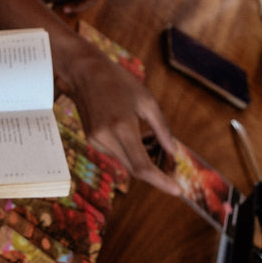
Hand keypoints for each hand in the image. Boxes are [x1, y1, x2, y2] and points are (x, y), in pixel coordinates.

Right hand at [62, 52, 181, 195]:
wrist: (84, 71)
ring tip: (151, 138)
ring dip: (142, 158)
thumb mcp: (147, 100)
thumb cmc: (118, 81)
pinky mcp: (91, 138)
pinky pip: (116, 153)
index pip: (142, 166)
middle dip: (155, 172)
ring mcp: (96, 140)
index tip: (176, 190)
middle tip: (171, 164)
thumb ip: (162, 128)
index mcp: (122, 127)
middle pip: (134, 169)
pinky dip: (129, 150)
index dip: (160, 181)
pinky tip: (135, 133)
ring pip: (125, 161)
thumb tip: (172, 152)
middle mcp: (106, 138)